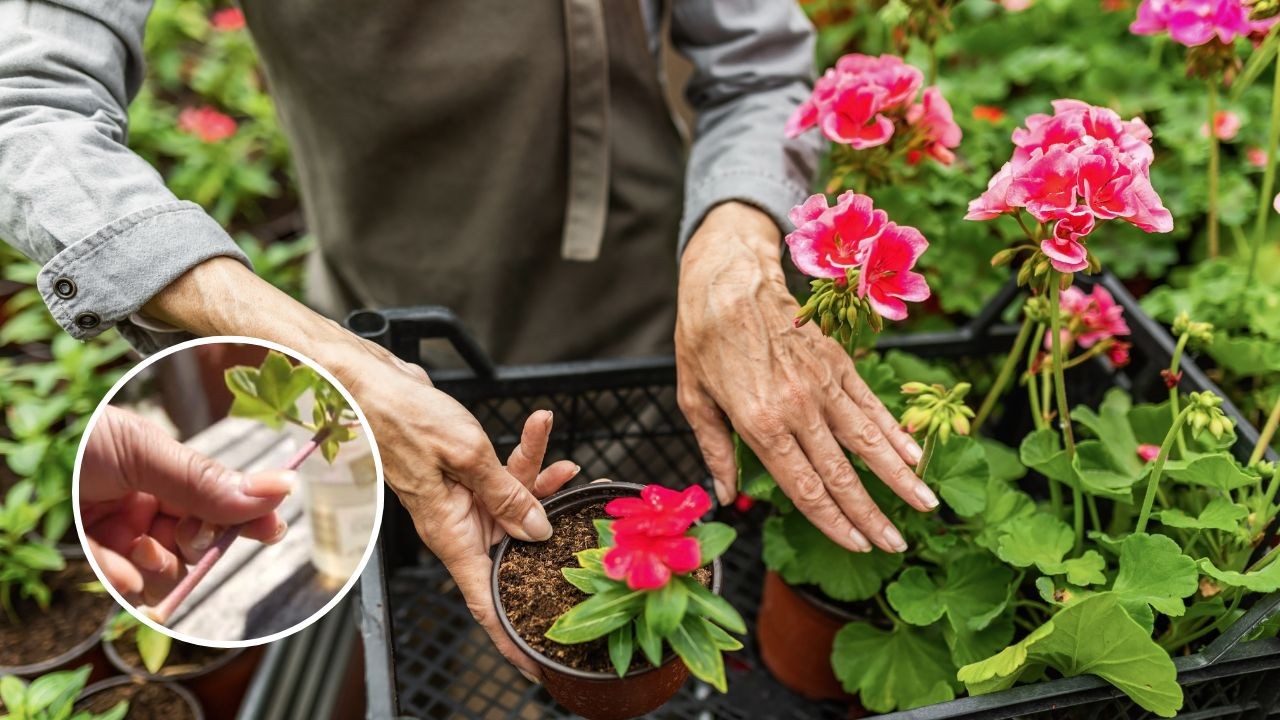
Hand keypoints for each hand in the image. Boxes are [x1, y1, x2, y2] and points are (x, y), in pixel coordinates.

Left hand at [80, 406, 290, 605]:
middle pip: (200, 540)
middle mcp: (151, 503)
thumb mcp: (146, 452)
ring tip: (138, 547)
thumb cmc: (76, 437)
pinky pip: (129, 582)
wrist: (24, 448)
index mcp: (168, 471)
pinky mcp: (97, 559)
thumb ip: (208, 479)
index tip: (269, 530)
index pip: (221, 498)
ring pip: (168, 569)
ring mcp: (125, 533)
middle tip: (184, 535)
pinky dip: (127, 578)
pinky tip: (118, 566)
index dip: (245, 516)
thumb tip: (278, 487)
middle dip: (196, 544)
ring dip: (159, 564)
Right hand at [145, 258, 577, 677]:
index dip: (507, 634)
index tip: (534, 662)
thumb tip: (538, 531)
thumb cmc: (400, 418)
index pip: (482, 600)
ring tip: (565, 463)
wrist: (368, 382)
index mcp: (450, 533)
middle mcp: (455, 522)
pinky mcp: (464, 471)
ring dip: (540, 480)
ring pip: (514, 503)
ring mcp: (460, 497)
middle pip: (512, 546)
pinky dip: (524, 453)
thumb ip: (507, 494)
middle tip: (583, 530)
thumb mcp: (467, 455)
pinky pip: (503, 473)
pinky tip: (540, 428)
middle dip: (548, 533)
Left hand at [675, 202, 936, 553]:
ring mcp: (823, 384)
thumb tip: (726, 495)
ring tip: (926, 505)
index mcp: (760, 424)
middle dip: (873, 515)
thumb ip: (715, 451)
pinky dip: (896, 432)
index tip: (857, 545)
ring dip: (900, 477)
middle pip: (842, 474)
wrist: (728, 279)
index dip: (833, 522)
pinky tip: (915, 454)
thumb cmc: (703, 340)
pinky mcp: (837, 363)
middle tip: (898, 546)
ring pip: (869, 441)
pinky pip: (871, 404)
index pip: (804, 487)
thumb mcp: (693, 399)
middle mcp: (798, 408)